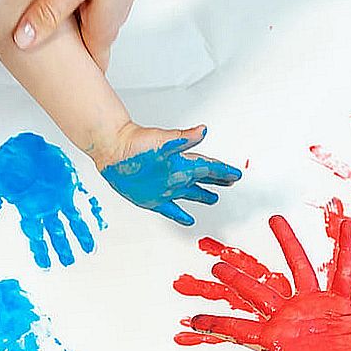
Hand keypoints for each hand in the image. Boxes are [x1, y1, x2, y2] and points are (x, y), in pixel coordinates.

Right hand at [0, 131, 105, 269]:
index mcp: (28, 208)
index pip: (35, 235)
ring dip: (79, 236)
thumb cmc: (9, 160)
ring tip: (89, 250)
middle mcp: (44, 206)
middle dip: (61, 248)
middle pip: (54, 233)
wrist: (25, 141)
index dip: (40, 251)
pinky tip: (99, 223)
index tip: (45, 266)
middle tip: (68, 262)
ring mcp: (57, 197)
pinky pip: (82, 201)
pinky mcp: (68, 186)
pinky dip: (90, 212)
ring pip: (70, 222)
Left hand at [12, 0, 178, 70]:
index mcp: (103, 24)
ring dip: (48, 11)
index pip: (89, 67)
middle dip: (51, 47)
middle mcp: (106, 13)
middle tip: (21, 50)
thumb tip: (23, 40)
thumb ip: (48, 10)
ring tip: (16, 11)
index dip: (72, 83)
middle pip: (75, 41)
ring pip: (70, 11)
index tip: (50, 90)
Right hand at [94, 123, 242, 225]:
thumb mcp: (165, 138)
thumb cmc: (135, 145)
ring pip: (190, 194)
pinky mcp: (151, 199)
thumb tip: (204, 131)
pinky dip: (180, 215)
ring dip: (203, 195)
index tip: (236, 174)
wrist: (113, 152)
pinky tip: (188, 219)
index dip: (224, 171)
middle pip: (202, 181)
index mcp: (182, 167)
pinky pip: (171, 210)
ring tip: (213, 199)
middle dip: (218, 181)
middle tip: (229, 182)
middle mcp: (175, 183)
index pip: (210, 169)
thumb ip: (187, 137)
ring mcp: (164, 193)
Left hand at [176, 215, 350, 350]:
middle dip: (238, 279)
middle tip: (217, 264)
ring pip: (298, 268)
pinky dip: (344, 249)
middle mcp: (291, 318)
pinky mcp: (340, 304)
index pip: (237, 328)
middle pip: (259, 291)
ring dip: (288, 244)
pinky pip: (342, 271)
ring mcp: (315, 308)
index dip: (214, 323)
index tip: (192, 318)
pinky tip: (344, 225)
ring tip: (275, 219)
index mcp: (275, 340)